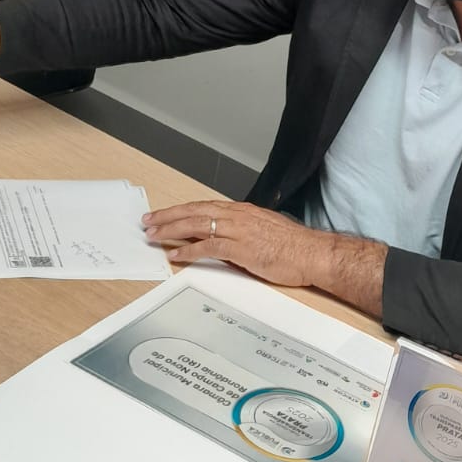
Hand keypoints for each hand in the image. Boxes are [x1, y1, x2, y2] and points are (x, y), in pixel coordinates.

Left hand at [143, 199, 325, 286]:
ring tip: (154, 236)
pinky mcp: (241, 249)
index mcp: (242, 211)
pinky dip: (189, 250)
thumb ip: (241, 233)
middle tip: (148, 221)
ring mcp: (238, 231)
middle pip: (194, 212)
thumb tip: (222, 240)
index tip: (165, 214)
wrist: (312, 253)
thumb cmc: (293, 246)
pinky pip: (208, 247)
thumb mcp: (263, 232)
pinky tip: (175, 254)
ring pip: (196, 225)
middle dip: (168, 216)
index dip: (181, 210)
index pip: (204, 207)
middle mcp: (237, 216)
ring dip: (171, 230)